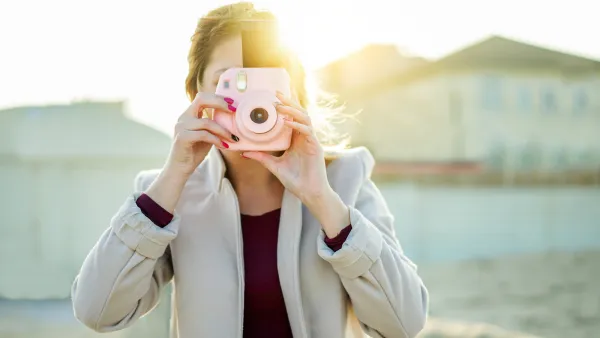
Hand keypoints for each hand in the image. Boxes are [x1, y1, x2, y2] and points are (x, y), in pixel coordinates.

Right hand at [146, 92, 236, 212]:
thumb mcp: (207, 134)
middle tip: (233, 111)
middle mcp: (184, 117)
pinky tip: (224, 146)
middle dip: (219, 103)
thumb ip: (213, 125)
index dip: (218, 97)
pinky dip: (216, 139)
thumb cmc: (195, 151)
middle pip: (201, 100)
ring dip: (223, 130)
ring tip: (232, 138)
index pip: (202, 97)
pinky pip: (204, 134)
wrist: (180, 168)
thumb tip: (233, 117)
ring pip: (207, 122)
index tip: (232, 103)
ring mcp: (181, 126)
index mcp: (189, 114)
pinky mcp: (182, 137)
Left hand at [242, 93, 348, 236]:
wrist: (309, 193)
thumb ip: (261, 157)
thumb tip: (244, 152)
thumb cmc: (295, 180)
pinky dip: (297, 125)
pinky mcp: (315, 147)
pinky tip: (287, 122)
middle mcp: (304, 137)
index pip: (291, 117)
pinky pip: (307, 131)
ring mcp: (311, 140)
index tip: (271, 97)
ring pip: (304, 118)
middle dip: (288, 102)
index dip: (284, 106)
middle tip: (275, 93)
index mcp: (296, 139)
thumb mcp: (274, 166)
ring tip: (279, 106)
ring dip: (292, 110)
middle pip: (299, 113)